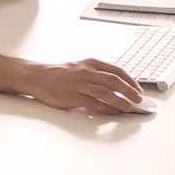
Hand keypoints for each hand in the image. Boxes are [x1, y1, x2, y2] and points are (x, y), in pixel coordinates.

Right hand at [20, 59, 144, 114]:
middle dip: (129, 90)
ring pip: (106, 92)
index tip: (138, 89)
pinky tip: (112, 111)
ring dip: (120, 100)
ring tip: (128, 107)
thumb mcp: (79, 67)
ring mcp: (79, 84)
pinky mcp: (72, 96)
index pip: (116, 70)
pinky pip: (93, 103)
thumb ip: (95, 75)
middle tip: (138, 99)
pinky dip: (105, 108)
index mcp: (90, 63)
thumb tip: (116, 87)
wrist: (36, 76)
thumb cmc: (58, 74)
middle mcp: (86, 71)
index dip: (130, 80)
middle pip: (114, 80)